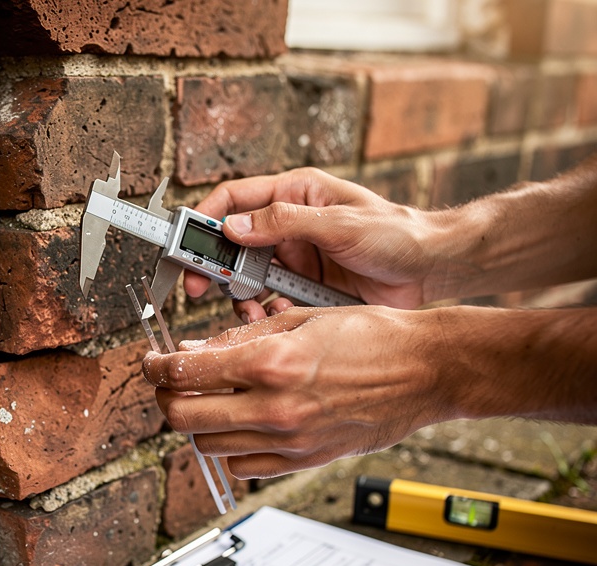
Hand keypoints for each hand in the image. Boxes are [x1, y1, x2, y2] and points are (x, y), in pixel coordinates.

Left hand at [142, 306, 453, 478]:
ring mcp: (290, 440)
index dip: (156, 368)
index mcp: (271, 363)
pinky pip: (243, 466)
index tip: (153, 363)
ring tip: (206, 402)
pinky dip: (229, 448)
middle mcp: (275, 407)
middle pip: (184, 417)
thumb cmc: (373, 337)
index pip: (184, 374)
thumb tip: (194, 353)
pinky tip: (239, 425)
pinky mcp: (304, 461)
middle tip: (170, 385)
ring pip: (208, 445)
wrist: (427, 371)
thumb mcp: (300, 319)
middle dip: (166, 399)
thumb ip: (241, 339)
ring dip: (196, 423)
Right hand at [184, 168, 440, 321]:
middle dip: (213, 264)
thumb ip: (284, 222)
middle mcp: (287, 225)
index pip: (234, 198)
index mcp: (293, 195)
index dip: (206, 217)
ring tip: (243, 310)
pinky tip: (268, 319)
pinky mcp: (303, 287)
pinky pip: (268, 300)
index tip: (186, 241)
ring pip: (246, 275)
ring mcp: (293, 257)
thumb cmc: (395, 233)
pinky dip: (261, 312)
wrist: (431, 269)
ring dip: (237, 294)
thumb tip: (232, 225)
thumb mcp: (339, 223)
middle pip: (231, 241)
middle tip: (198, 287)